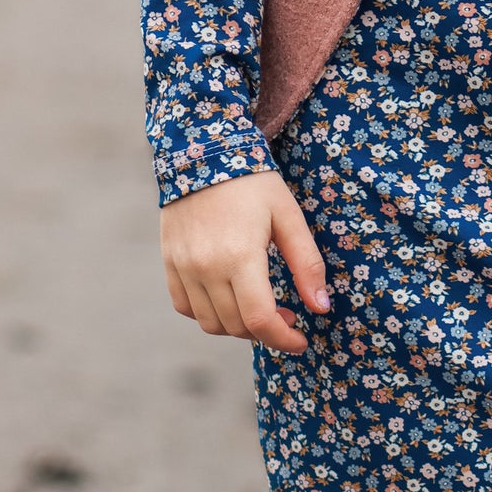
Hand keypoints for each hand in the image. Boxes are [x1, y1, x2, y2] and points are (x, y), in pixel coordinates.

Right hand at [160, 169, 329, 353]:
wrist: (203, 151)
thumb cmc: (253, 182)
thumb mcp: (288, 216)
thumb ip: (306, 264)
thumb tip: (321, 307)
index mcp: (239, 256)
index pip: (259, 319)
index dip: (283, 340)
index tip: (300, 340)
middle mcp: (206, 267)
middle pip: (236, 326)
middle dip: (266, 331)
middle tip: (286, 314)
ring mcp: (183, 267)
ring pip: (210, 322)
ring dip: (237, 326)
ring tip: (258, 307)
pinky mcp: (170, 262)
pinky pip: (185, 306)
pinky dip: (208, 313)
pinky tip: (228, 297)